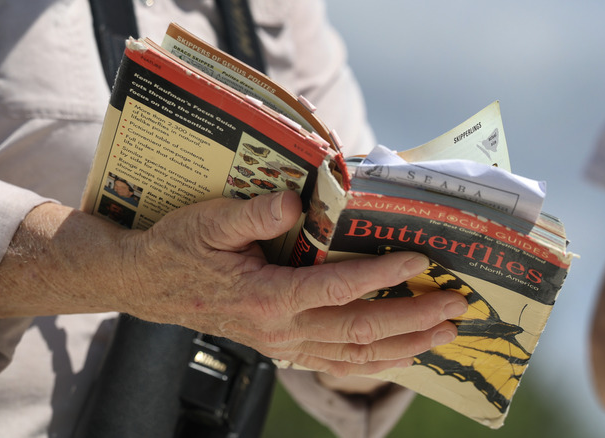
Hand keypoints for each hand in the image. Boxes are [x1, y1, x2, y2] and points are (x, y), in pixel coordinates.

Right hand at [0, 192, 466, 376]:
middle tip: (456, 306)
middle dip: (414, 319)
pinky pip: (337, 362)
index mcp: (266, 297)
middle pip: (360, 331)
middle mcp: (280, 329)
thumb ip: (254, 213)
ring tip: (444, 334)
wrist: (148, 285)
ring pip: (355, 355)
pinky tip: (401, 352)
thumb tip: (297, 200)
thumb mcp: (209, 220)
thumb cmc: (178, 248)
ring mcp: (283, 344)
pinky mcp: (283, 348)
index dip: (383, 274)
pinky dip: (375, 359)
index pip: (338, 289)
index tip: (420, 260)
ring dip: (405, 345)